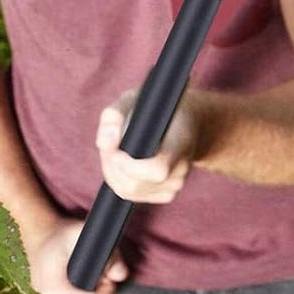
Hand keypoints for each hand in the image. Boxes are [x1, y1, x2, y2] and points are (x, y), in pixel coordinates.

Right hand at [25, 216, 128, 293]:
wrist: (40, 241)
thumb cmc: (62, 236)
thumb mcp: (84, 234)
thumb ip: (108, 253)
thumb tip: (120, 275)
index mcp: (54, 290)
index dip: (107, 290)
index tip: (105, 274)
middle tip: (99, 273)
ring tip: (90, 278)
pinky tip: (84, 289)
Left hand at [96, 87, 201, 204]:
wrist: (188, 121)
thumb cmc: (158, 107)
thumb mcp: (136, 97)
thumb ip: (116, 114)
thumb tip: (106, 141)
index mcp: (181, 141)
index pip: (159, 169)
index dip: (131, 167)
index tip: (117, 152)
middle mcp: (182, 168)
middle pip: (135, 184)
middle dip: (112, 167)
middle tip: (108, 146)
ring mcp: (176, 184)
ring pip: (129, 192)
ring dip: (113, 173)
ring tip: (116, 151)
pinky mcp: (167, 194)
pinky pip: (132, 196)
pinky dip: (121, 181)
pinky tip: (126, 163)